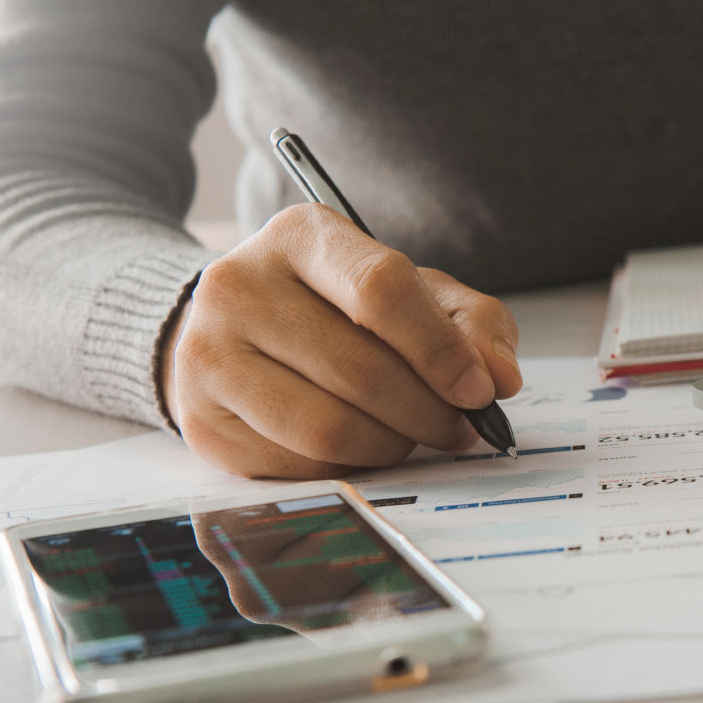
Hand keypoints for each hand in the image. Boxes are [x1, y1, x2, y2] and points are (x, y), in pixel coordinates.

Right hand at [161, 203, 521, 477]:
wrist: (235, 330)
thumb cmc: (338, 308)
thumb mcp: (414, 292)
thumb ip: (471, 322)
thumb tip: (501, 376)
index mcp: (300, 236)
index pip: (381, 290)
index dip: (441, 349)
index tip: (480, 389)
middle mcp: (239, 286)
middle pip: (361, 369)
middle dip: (429, 411)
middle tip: (459, 426)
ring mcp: (208, 355)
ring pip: (329, 427)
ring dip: (393, 444)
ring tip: (412, 434)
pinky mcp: (201, 421)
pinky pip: (299, 465)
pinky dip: (348, 466)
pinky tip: (360, 444)